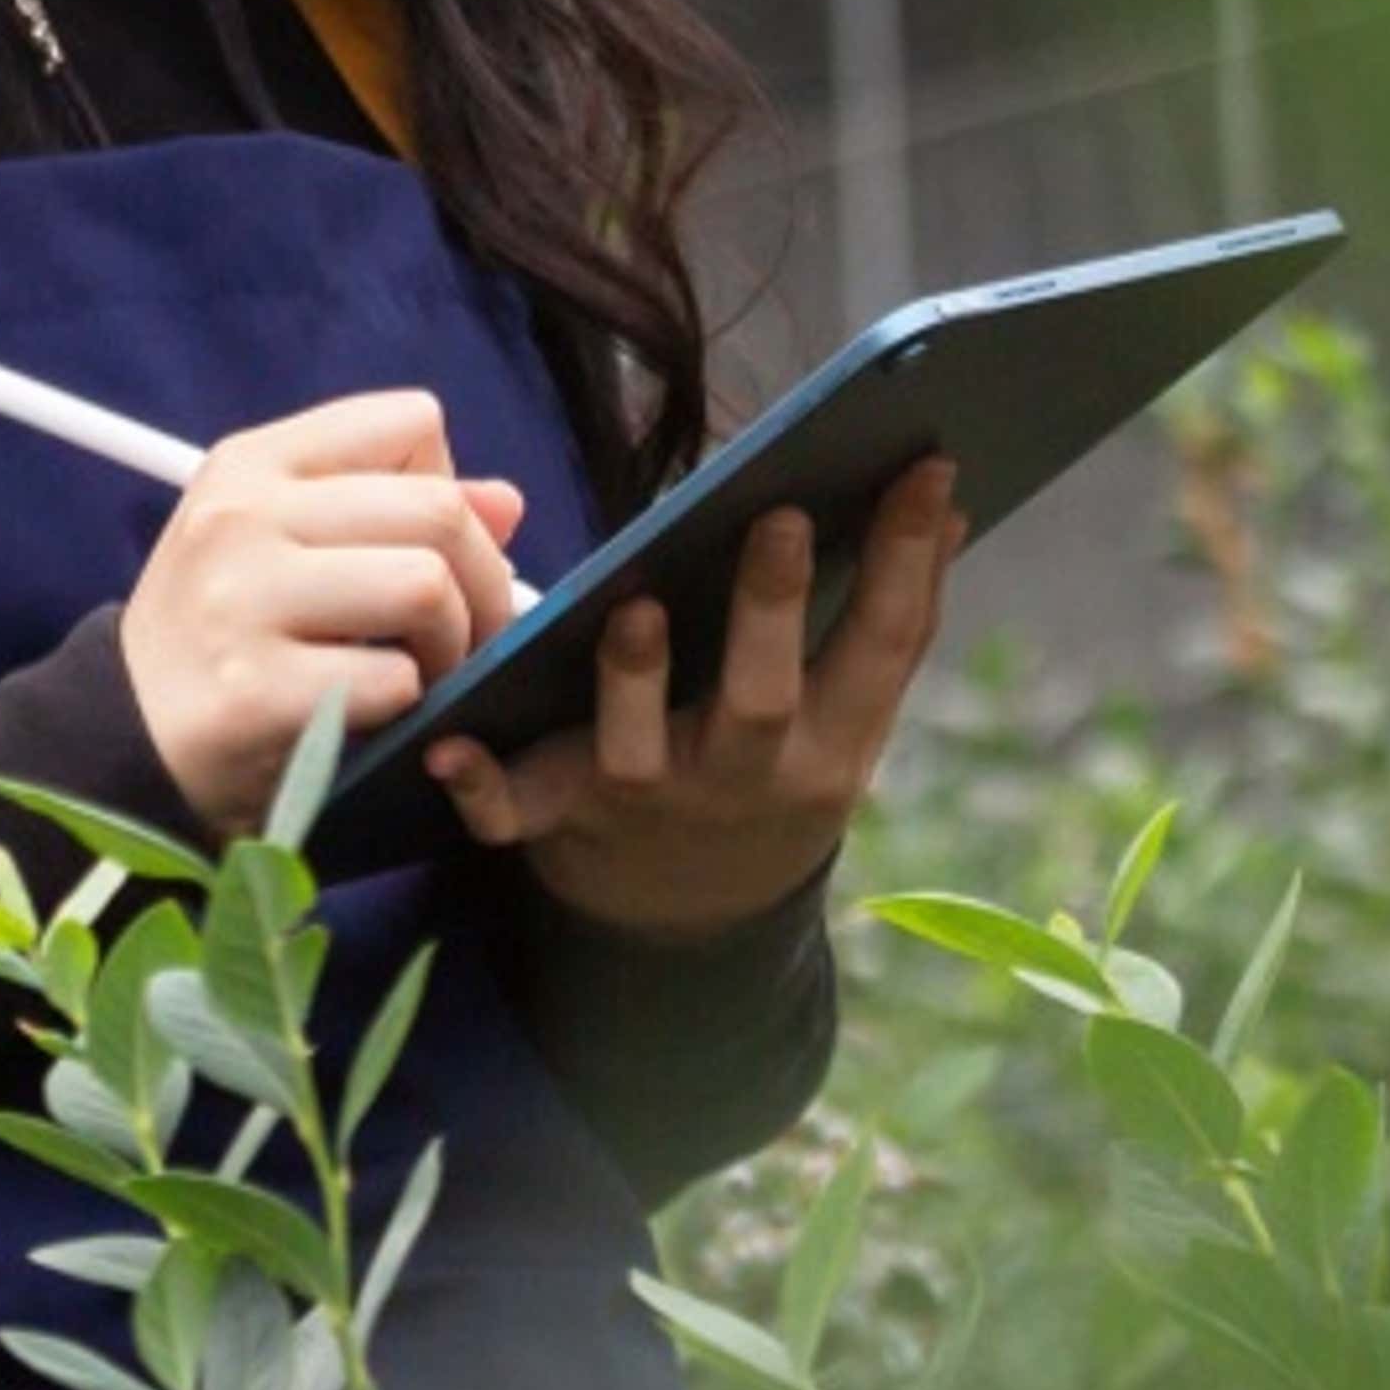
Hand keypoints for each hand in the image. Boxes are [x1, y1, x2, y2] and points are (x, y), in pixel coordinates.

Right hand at [120, 386, 529, 843]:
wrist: (118, 733)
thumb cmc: (219, 629)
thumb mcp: (281, 541)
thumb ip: (389, 510)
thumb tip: (506, 502)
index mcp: (254, 461)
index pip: (410, 422)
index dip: (449, 486)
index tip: (433, 548)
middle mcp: (243, 514)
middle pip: (438, 511)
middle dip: (483, 583)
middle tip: (465, 635)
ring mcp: (244, 599)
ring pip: (425, 586)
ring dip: (450, 646)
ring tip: (423, 673)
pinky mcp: (254, 690)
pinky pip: (391, 681)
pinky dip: (404, 706)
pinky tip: (370, 715)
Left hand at [421, 455, 967, 938]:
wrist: (690, 925)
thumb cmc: (770, 771)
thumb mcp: (842, 719)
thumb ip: (878, 624)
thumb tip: (941, 494)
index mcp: (830, 746)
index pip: (884, 645)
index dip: (910, 559)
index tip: (928, 465)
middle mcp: (745, 777)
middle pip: (762, 698)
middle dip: (770, 610)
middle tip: (778, 518)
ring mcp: (651, 802)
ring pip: (639, 748)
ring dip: (635, 680)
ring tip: (635, 608)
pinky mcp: (563, 819)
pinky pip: (514, 812)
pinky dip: (482, 788)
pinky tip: (449, 748)